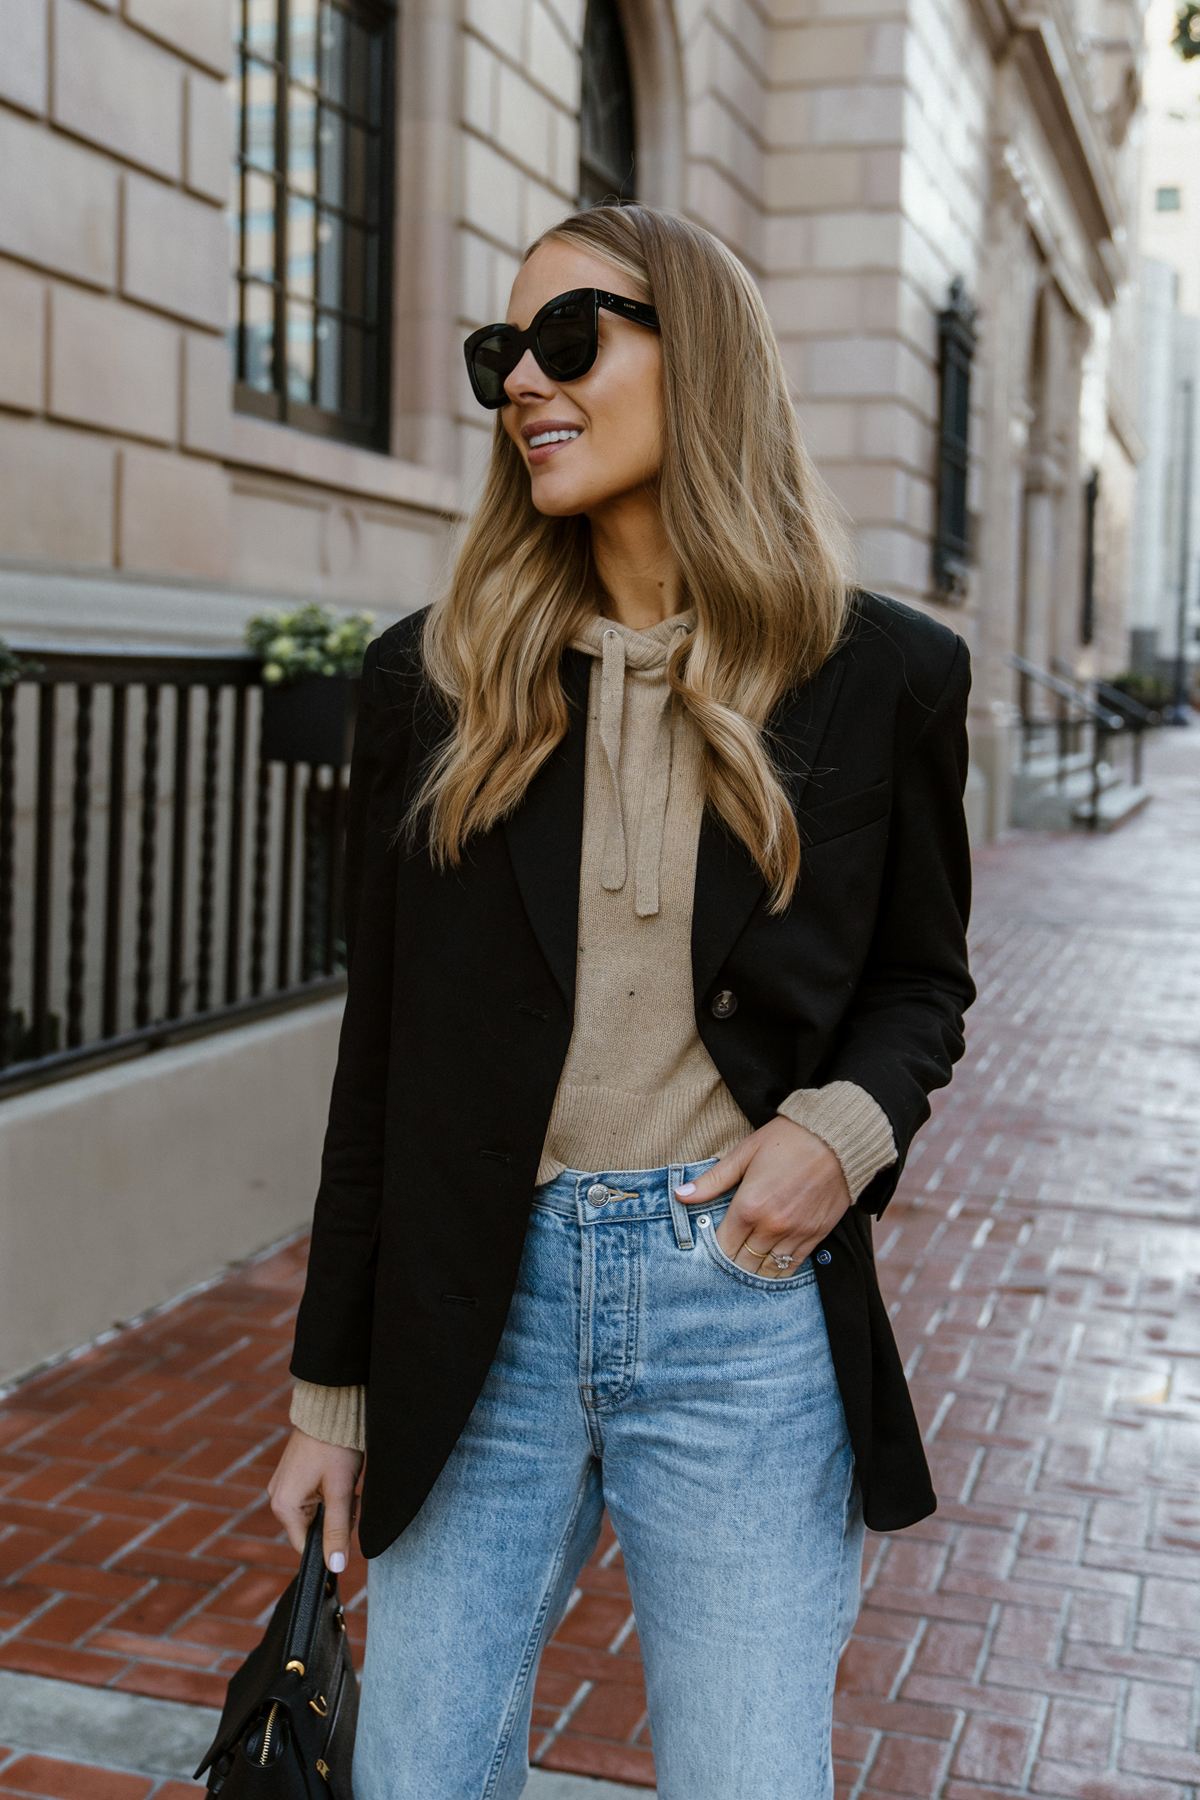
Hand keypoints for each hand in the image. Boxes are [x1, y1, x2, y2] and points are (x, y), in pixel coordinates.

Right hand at [268, 1429, 363, 1570]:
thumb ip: (338, 1531)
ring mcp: (284, 1484)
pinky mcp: (293, 1473)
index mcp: (284, 1506)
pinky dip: (330, 1491)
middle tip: (351, 1495)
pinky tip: (340, 1475)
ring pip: (316, 1512)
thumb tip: (335, 1567)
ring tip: (346, 1482)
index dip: (330, 1542)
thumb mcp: (340, 1492)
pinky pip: (313, 1495)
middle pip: (312, 1528)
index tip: (349, 1523)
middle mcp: (278, 1496)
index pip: (306, 1546)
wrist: (332, 1407)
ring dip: (335, 1504)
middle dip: (336, 1519)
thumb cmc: (335, 1447)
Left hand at [677, 1116, 850, 1276]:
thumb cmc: (787, 1140)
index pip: (721, 1246)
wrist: (837, 1139)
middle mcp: (771, 1226)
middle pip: (742, 1264)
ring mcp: (795, 1234)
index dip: (711, 1250)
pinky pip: (791, 1267)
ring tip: (744, 1263)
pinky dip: (778, 1270)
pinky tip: (768, 1264)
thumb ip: (711, 1181)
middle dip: (730, 1263)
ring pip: (766, 1270)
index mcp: (749, 1207)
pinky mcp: (815, 1236)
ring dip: (753, 1270)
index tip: (708, 1246)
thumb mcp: (744, 1154)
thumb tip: (680, 1195)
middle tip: (724, 1258)